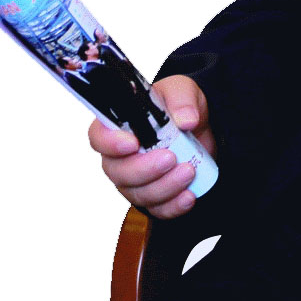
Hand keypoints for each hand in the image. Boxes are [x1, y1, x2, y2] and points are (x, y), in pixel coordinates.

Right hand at [88, 74, 215, 218]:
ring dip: (164, 186)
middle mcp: (120, 156)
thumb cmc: (179, 105)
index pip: (99, 137)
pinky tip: (189, 196)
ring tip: (189, 171)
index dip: (110, 144)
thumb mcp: (182, 91)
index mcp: (119, 126)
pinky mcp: (155, 196)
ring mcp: (136, 180)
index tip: (132, 144)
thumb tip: (186, 120)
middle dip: (144, 169)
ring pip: (138, 194)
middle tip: (171, 158)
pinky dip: (173, 206)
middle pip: (118, 172)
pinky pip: (157, 209)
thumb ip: (182, 101)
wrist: (201, 125)